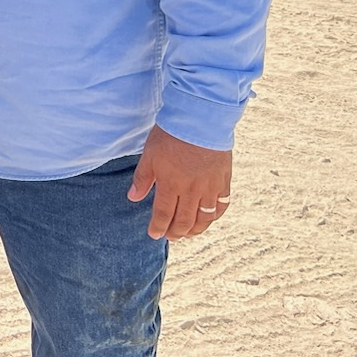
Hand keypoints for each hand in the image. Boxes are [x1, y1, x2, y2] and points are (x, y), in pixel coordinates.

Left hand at [127, 124, 232, 240]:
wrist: (200, 119)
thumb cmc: (171, 134)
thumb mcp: (150, 154)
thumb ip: (143, 178)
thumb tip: (133, 198)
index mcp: (170, 184)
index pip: (163, 214)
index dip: (158, 227)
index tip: (154, 235)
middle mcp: (191, 190)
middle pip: (184, 220)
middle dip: (175, 232)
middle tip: (170, 237)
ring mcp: (209, 187)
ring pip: (204, 218)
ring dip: (195, 229)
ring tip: (188, 234)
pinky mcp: (223, 180)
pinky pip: (222, 205)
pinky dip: (215, 216)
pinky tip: (209, 219)